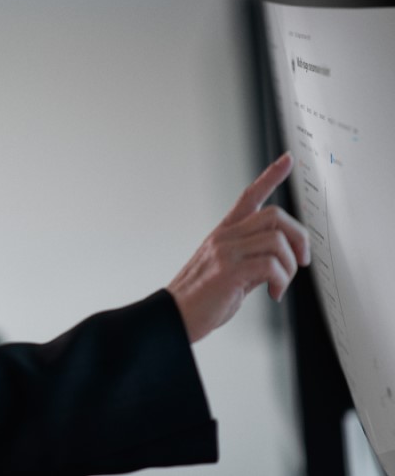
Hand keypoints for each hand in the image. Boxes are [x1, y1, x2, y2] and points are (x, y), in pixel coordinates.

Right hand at [167, 152, 309, 342]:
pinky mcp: (228, 271)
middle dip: (298, 237)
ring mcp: (225, 252)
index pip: (249, 196)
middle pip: (274, 215)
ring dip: (290, 265)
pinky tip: (273, 293)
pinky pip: (270, 265)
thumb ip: (252, 260)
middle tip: (301, 261)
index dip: (270, 176)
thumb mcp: (228, 272)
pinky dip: (281, 281)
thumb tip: (279, 263)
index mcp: (224, 234)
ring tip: (281, 283)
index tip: (287, 160)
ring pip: (276, 240)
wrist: (175, 316)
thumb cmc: (200, 298)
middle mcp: (224, 237)